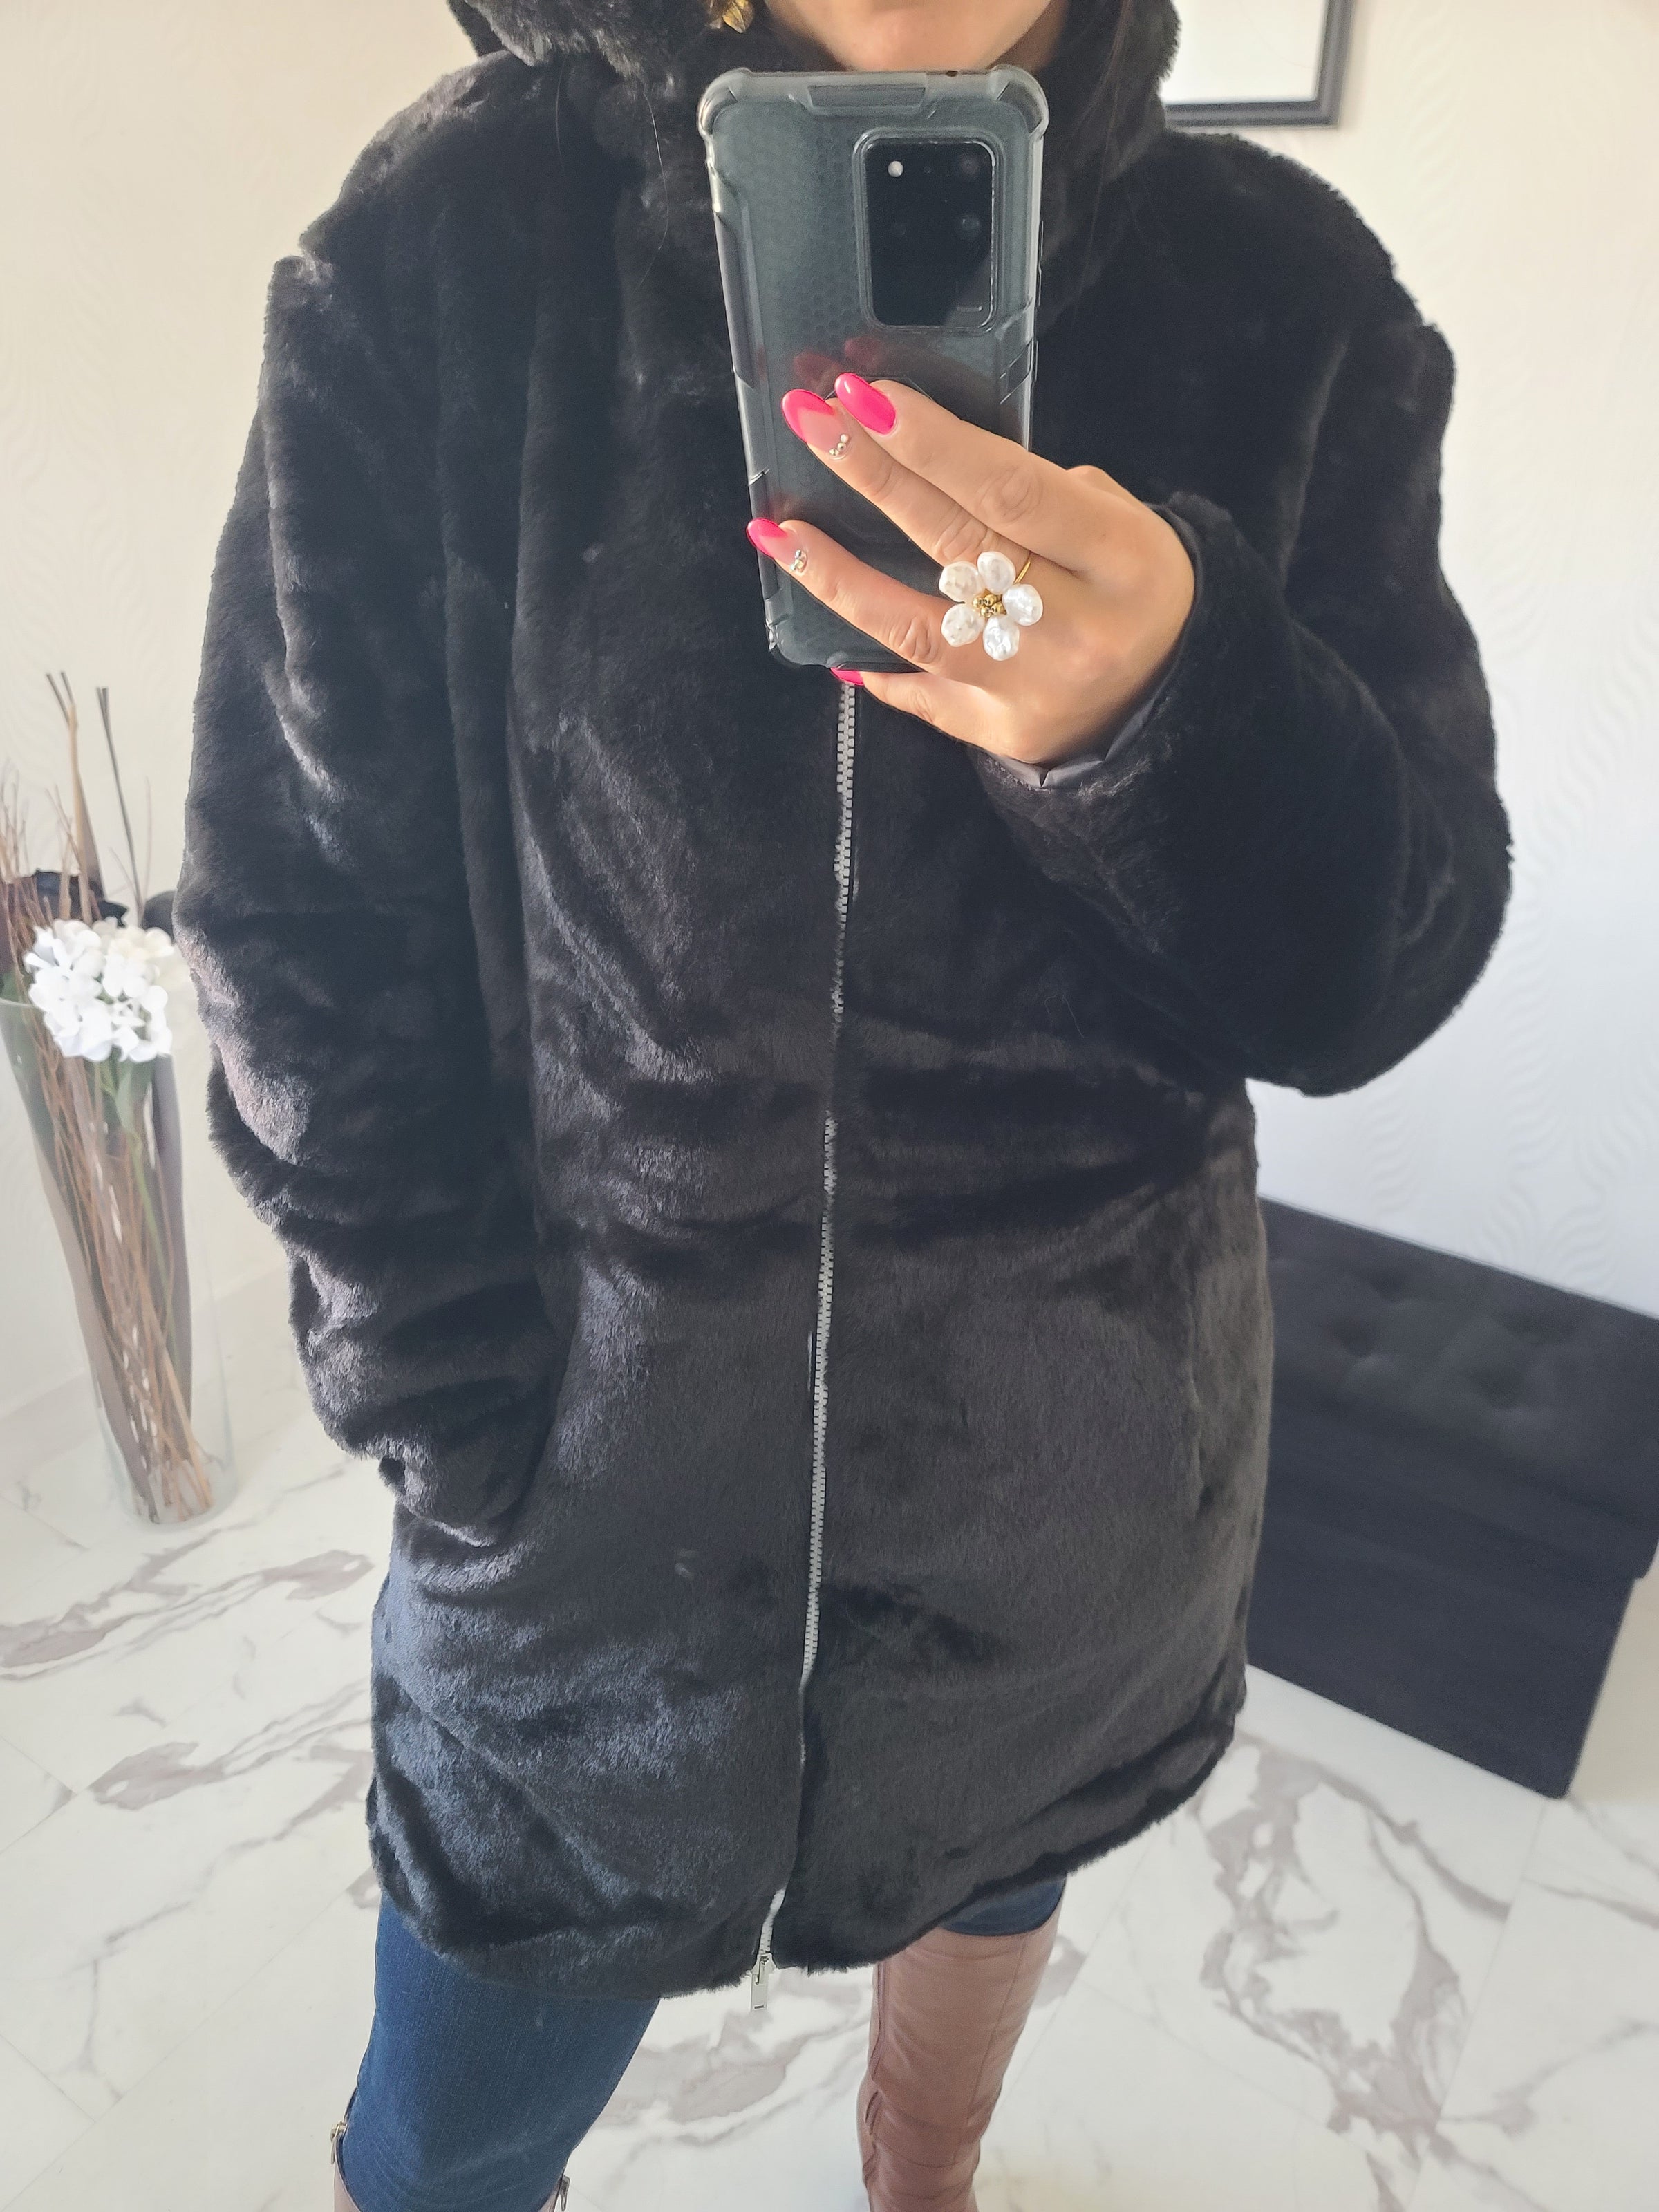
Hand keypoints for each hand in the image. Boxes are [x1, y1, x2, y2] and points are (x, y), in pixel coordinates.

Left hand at [748, 373, 1195, 770]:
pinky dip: (872, 662)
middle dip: (873, 474)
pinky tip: (819, 638)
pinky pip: (922, 693)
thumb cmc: (1131, 586)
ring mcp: (1031, 688)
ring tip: (776, 533)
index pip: (1009, 490)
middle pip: (954, 543)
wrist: (1170, 696)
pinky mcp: (999, 732)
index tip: (866, 396)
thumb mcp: (1120, 523)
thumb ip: (1041, 495)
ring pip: (917, 627)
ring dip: (838, 576)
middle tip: (810, 420)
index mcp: (1120, 560)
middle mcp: (1074, 629)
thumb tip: (934, 464)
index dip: (931, 443)